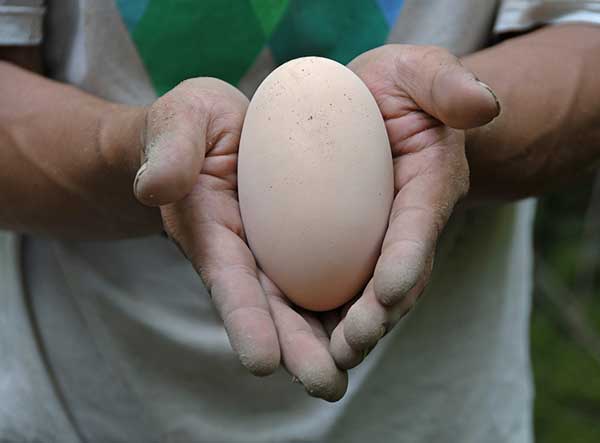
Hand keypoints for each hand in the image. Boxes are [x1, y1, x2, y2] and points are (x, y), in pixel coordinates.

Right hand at [134, 78, 346, 400]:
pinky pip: (327, 275)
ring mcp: (272, 255)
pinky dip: (348, 301)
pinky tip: (377, 320)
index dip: (244, 319)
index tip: (260, 361)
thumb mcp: (181, 122)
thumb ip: (170, 151)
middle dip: (295, 348)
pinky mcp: (300, 245)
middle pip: (269, 309)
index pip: (226, 279)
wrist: (219, 133)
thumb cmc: (194, 126)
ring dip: (325, 339)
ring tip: (350, 371)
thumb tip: (155, 186)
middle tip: (326, 383)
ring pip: (301, 304)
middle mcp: (242, 255)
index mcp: (209, 230)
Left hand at [327, 45, 500, 368]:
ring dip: (350, 332)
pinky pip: (337, 289)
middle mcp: (407, 224)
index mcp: (428, 182)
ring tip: (325, 362)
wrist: (374, 113)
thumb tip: (482, 105)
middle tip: (352, 343)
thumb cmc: (397, 90)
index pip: (421, 222)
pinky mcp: (348, 253)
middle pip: (397, 276)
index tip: (392, 289)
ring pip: (369, 297)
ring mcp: (379, 245)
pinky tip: (297, 343)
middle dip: (378, 314)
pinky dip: (320, 318)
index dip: (409, 256)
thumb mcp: (418, 72)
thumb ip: (445, 82)